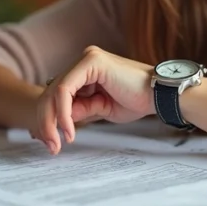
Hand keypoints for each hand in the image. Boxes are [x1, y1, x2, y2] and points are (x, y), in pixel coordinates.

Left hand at [34, 46, 154, 153]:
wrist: (160, 95)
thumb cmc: (137, 100)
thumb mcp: (101, 108)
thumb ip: (80, 109)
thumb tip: (58, 119)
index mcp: (86, 71)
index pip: (58, 94)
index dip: (49, 118)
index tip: (50, 140)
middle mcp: (84, 61)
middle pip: (52, 92)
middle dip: (46, 121)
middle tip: (50, 145)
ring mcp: (87, 59)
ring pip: (55, 91)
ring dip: (52, 120)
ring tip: (57, 141)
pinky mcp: (91, 61)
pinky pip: (66, 90)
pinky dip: (63, 112)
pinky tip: (69, 129)